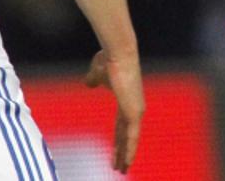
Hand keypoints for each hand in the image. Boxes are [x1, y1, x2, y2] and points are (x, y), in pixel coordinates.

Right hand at [84, 49, 144, 172]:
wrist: (117, 54)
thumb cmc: (108, 60)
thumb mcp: (97, 74)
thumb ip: (93, 80)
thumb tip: (89, 83)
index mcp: (125, 101)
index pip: (122, 127)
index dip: (118, 140)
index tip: (115, 152)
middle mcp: (133, 108)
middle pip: (126, 137)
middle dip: (122, 152)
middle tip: (120, 168)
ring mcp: (136, 111)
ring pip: (130, 140)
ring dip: (125, 156)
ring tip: (122, 171)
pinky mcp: (135, 112)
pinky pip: (132, 136)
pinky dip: (130, 150)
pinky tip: (127, 162)